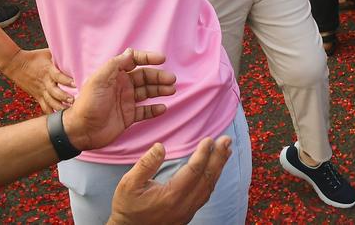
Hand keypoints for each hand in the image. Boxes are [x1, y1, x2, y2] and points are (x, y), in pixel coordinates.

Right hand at [1, 47, 75, 112]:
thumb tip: (76, 51)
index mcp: (48, 70)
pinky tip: (60, 119)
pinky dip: (51, 113)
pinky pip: (45, 106)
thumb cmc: (35, 56)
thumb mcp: (48, 53)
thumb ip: (60, 55)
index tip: (75, 83)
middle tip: (74, 101)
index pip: (58, 76)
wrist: (15, 64)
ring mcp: (41, 90)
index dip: (66, 80)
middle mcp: (45, 82)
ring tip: (69, 111)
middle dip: (64, 97)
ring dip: (59, 107)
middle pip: (54, 92)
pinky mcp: (38, 96)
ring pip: (50, 102)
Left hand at [62, 49, 176, 151]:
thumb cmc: (88, 103)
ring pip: (147, 92)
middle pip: (145, 77)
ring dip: (160, 90)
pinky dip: (154, 110)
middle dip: (159, 77)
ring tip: (171, 90)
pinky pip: (144, 111)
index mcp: (114, 75)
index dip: (148, 58)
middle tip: (171, 80)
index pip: (134, 61)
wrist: (81, 130)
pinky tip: (162, 108)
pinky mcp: (128, 116)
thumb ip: (115, 64)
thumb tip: (130, 52)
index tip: (161, 59)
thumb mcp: (98, 79)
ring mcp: (126, 101)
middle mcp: (122, 86)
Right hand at [107, 137, 233, 224]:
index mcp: (171, 195)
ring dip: (218, 168)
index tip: (209, 139)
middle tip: (226, 140)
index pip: (194, 170)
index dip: (203, 153)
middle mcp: (184, 205)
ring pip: (209, 188)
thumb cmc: (128, 207)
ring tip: (226, 151)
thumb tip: (159, 146)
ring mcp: (187, 212)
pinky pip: (205, 195)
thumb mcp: (129, 184)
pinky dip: (212, 180)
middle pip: (207, 178)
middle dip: (219, 157)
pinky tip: (214, 171)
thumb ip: (145, 164)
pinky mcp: (187, 215)